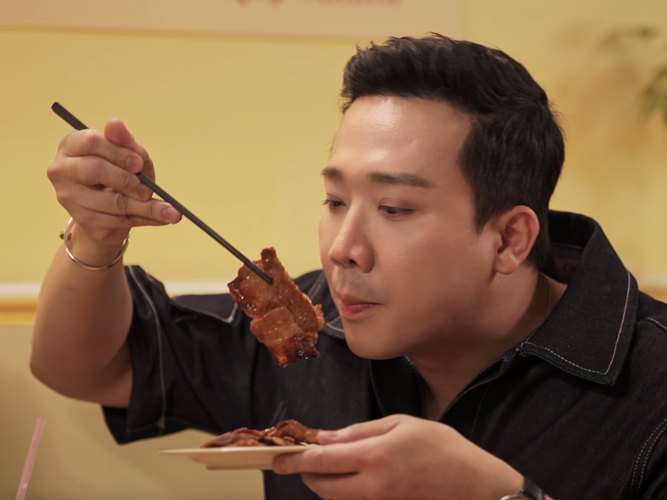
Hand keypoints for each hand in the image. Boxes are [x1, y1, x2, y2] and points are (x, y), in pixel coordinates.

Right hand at [47, 119, 180, 255]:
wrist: (109, 210)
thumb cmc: (118, 174)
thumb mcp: (129, 156)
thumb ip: (125, 142)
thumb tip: (115, 123)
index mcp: (71, 145)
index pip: (91, 142)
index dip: (118, 152)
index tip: (139, 164)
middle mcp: (62, 169)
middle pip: (95, 170)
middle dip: (127, 180)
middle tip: (148, 189)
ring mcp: (68, 196)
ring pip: (111, 202)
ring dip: (146, 207)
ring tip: (170, 211)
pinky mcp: (82, 219)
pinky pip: (118, 220)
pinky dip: (146, 219)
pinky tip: (163, 218)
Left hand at [273, 414, 523, 499]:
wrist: (475, 486)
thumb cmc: (442, 448)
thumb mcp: (401, 424)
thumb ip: (360, 431)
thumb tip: (328, 437)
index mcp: (373, 457)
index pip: (321, 461)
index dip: (295, 461)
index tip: (278, 459)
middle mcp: (370, 487)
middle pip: (322, 486)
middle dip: (307, 473)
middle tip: (303, 459)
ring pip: (335, 499)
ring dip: (323, 484)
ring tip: (327, 467)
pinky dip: (343, 493)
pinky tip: (351, 479)